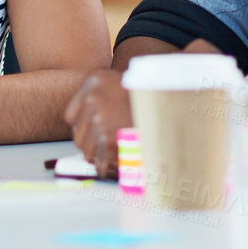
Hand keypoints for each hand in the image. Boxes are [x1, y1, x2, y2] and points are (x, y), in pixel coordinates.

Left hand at [65, 39, 221, 176]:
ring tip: (120, 152)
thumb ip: (100, 97)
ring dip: (100, 155)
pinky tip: (122, 160)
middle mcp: (92, 99)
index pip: (71, 115)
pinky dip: (109, 167)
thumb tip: (82, 126)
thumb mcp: (121, 82)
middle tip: (111, 144)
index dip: (84, 126)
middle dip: (92, 143)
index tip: (97, 130)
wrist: (176, 100)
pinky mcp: (108, 141)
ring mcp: (99, 120)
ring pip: (85, 151)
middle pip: (78, 135)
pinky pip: (98, 163)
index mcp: (95, 81)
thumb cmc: (152, 98)